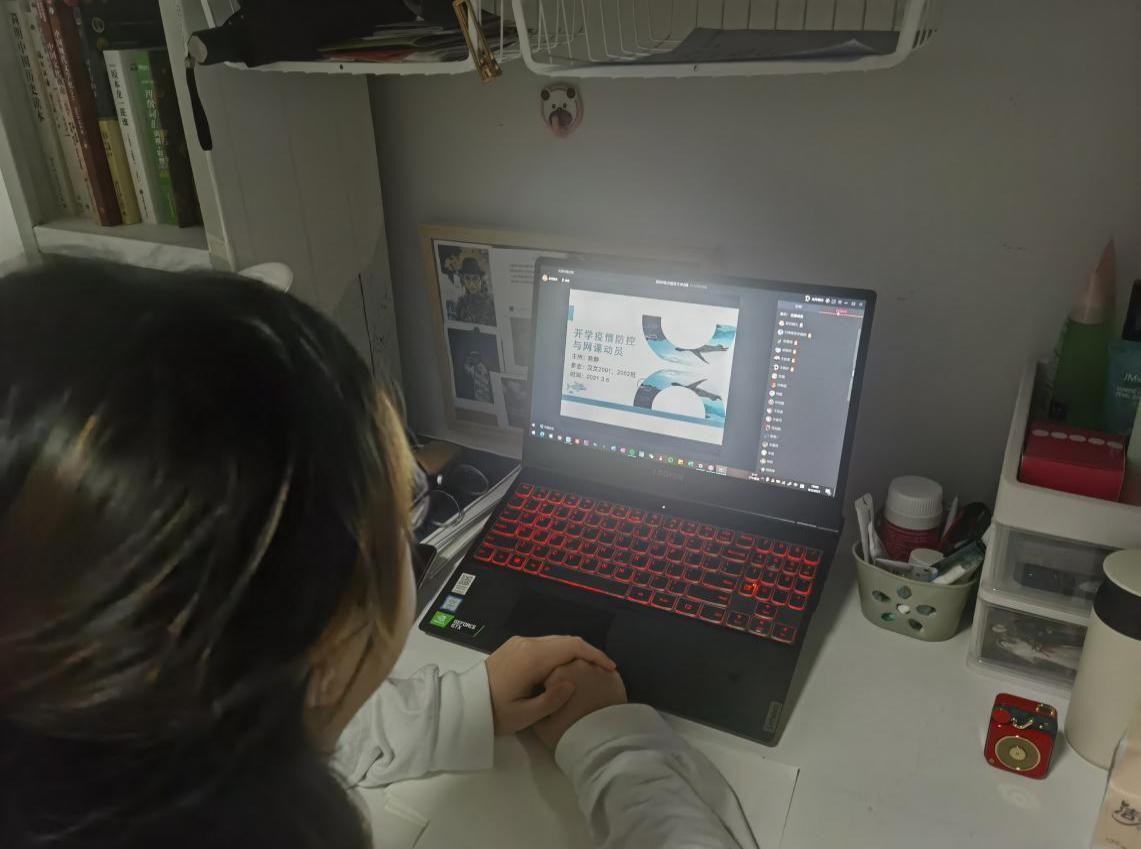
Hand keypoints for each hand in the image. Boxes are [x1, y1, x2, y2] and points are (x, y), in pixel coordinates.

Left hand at [485, 635, 615, 734]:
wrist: (464, 704)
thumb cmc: (495, 713)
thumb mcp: (525, 715)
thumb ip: (552, 699)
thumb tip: (572, 683)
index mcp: (533, 657)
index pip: (572, 647)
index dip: (595, 655)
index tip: (610, 668)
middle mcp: (528, 643)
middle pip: (566, 640)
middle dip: (588, 653)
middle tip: (604, 671)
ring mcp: (520, 642)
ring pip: (556, 641)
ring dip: (574, 653)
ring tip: (588, 671)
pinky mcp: (515, 646)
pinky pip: (545, 644)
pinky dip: (561, 653)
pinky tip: (566, 669)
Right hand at [533, 659, 626, 749]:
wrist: (601, 743)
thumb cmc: (567, 732)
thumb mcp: (539, 722)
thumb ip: (534, 702)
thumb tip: (536, 694)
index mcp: (557, 672)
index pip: (548, 671)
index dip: (548, 685)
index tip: (550, 698)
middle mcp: (578, 664)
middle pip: (568, 666)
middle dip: (566, 679)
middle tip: (568, 700)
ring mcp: (598, 668)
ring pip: (586, 668)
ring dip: (583, 678)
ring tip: (583, 699)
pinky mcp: (614, 676)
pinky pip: (602, 673)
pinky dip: (598, 682)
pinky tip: (597, 696)